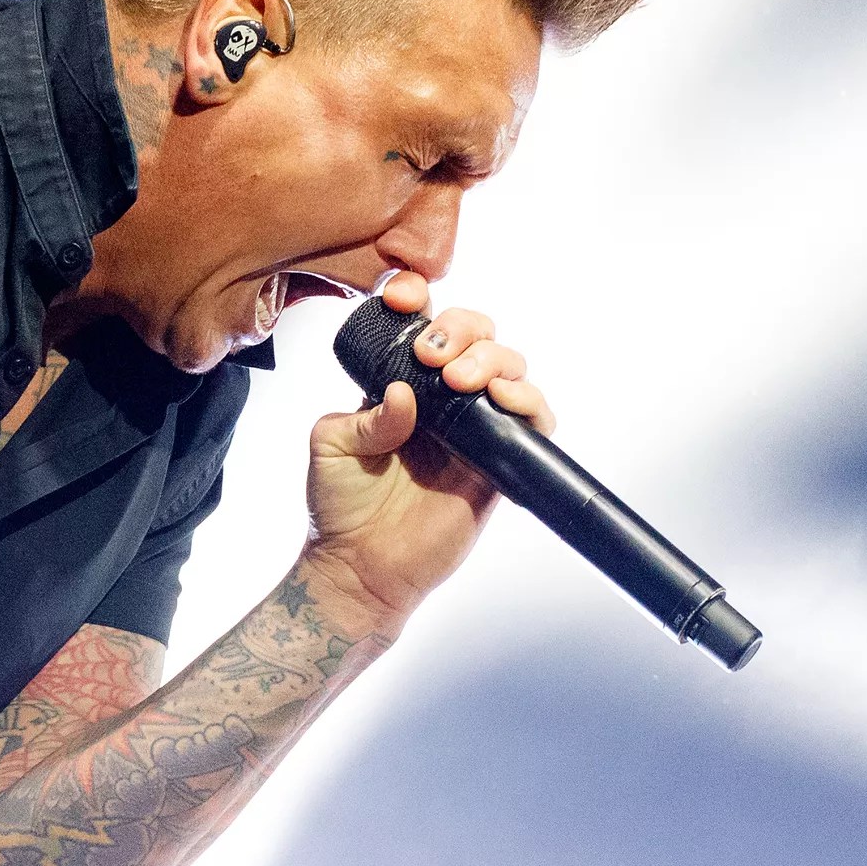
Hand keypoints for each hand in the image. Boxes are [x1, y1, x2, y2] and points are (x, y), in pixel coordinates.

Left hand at [300, 272, 554, 633]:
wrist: (362, 566)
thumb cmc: (342, 506)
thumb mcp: (332, 444)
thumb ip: (365, 413)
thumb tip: (403, 394)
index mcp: (401, 385)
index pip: (423, 326)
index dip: (420, 300)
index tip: (405, 299)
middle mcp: (443, 400)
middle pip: (477, 337)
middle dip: (462, 329)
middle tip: (432, 356)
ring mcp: (474, 428)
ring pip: (509, 369)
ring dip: (492, 359)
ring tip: (460, 380)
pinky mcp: (499, 462)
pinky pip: (533, 422)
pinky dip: (528, 400)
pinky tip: (500, 398)